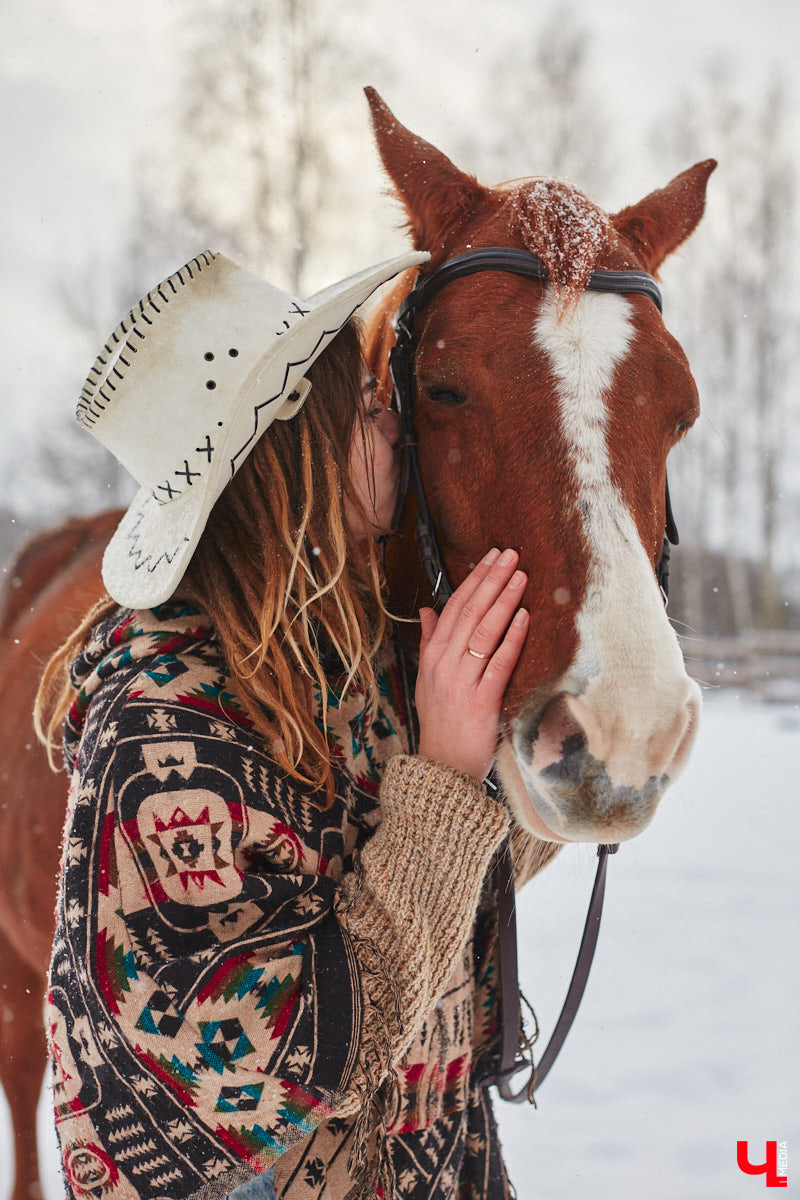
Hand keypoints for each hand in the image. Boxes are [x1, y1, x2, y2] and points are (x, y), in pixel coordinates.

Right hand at [415, 547, 528, 780]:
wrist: (442, 767)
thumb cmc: (440, 722)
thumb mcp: (428, 678)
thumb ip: (430, 641)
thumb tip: (429, 608)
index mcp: (432, 657)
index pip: (453, 608)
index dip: (474, 580)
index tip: (491, 557)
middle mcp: (444, 665)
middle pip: (470, 613)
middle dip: (491, 580)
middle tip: (511, 555)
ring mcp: (461, 683)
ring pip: (484, 633)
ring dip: (504, 601)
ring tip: (521, 577)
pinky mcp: (480, 702)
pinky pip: (499, 664)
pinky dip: (512, 639)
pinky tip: (525, 618)